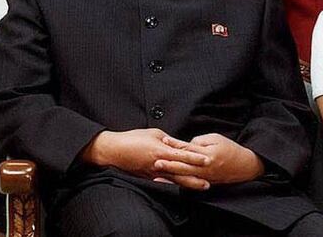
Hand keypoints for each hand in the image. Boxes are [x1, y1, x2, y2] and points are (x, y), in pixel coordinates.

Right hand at [82, 129, 209, 187]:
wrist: (113, 150)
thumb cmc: (133, 138)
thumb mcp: (154, 134)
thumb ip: (169, 140)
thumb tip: (181, 144)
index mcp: (161, 150)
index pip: (182, 155)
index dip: (195, 158)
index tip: (208, 160)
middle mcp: (158, 164)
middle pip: (181, 172)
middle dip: (195, 177)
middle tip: (209, 182)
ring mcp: (153, 173)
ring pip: (174, 179)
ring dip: (188, 183)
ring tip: (200, 186)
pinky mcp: (148, 177)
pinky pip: (164, 181)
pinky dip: (174, 185)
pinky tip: (181, 188)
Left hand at [155, 133, 264, 185]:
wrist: (244, 166)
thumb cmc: (230, 149)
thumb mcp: (216, 139)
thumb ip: (199, 141)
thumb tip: (186, 145)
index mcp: (208, 154)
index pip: (189, 148)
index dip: (176, 144)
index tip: (164, 140)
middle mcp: (205, 168)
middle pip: (184, 165)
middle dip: (168, 164)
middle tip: (155, 161)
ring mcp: (204, 177)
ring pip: (184, 177)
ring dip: (170, 176)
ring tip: (156, 176)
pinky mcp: (204, 183)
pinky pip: (188, 184)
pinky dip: (177, 184)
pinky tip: (168, 184)